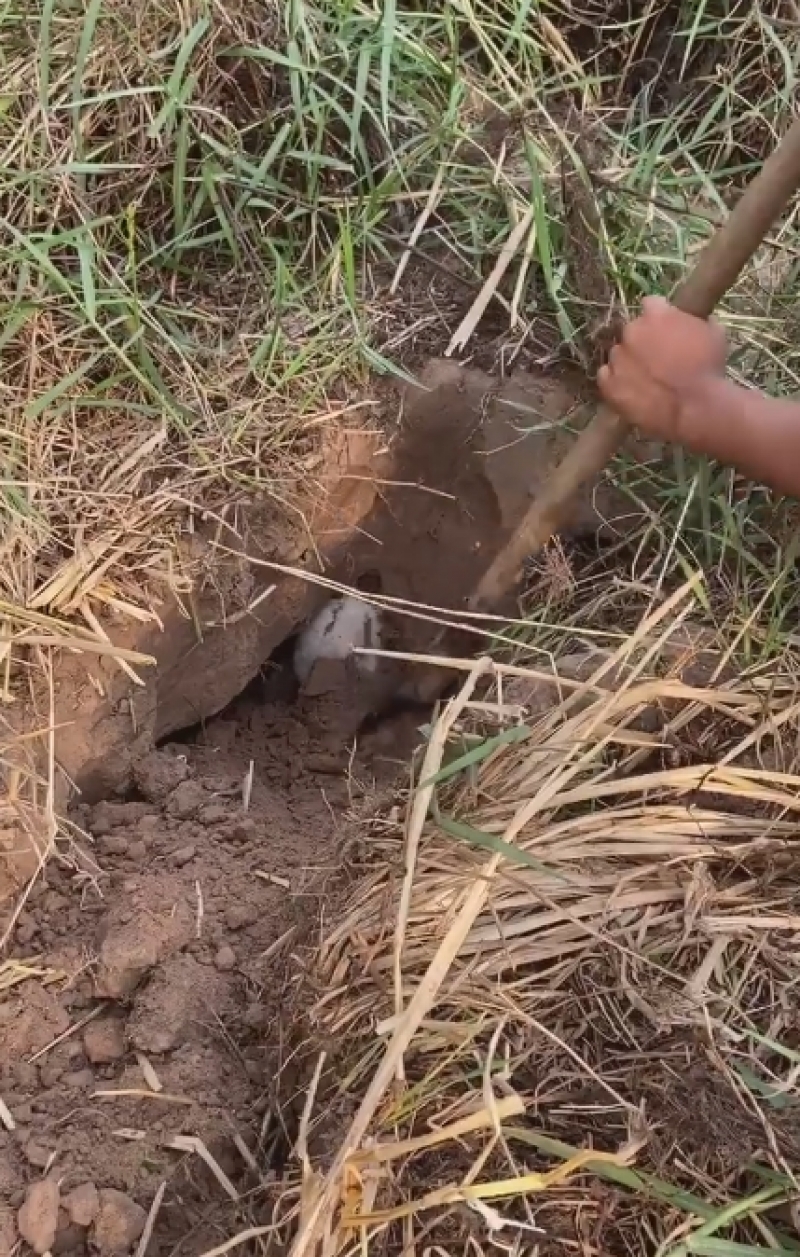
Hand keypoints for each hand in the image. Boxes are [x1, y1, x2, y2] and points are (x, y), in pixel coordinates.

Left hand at [597, 296, 727, 441]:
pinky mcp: (608, 384)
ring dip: (629, 362)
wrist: (695, 407)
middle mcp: (631, 331)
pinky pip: (606, 377)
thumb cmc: (709, 368)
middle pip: (633, 330)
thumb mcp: (713, 333)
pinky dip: (615, 381)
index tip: (666, 328)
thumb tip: (693, 321)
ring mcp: (617, 358)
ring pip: (618, 355)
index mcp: (655, 314)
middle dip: (643, 340)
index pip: (650, 305)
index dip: (659, 317)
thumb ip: (695, 322)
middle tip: (658, 358)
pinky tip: (630, 390)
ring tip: (646, 379)